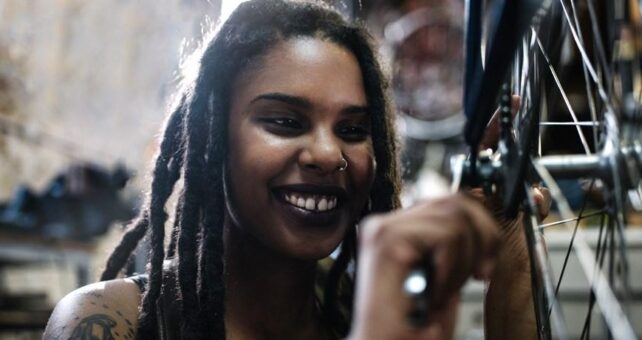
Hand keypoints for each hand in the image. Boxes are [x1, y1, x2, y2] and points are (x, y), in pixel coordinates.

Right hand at [348, 194, 499, 339]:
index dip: (480, 228)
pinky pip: (446, 237)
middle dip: (481, 238)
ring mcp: (383, 228)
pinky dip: (452, 271)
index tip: (486, 264)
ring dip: (463, 261)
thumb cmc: (411, 327)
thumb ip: (450, 244)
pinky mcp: (387, 239)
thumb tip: (477, 221)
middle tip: (478, 275)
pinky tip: (435, 293)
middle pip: (454, 201)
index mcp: (396, 228)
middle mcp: (385, 223)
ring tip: (445, 290)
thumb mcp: (441, 274)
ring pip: (454, 217)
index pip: (448, 201)